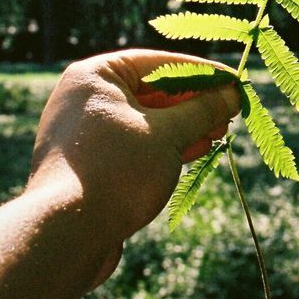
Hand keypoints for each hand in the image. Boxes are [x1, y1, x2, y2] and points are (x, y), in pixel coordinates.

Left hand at [26, 49, 240, 273]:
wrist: (66, 235)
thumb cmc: (116, 171)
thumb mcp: (168, 135)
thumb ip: (202, 110)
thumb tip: (231, 95)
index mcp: (95, 76)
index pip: (157, 63)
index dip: (200, 72)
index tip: (232, 81)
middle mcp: (85, 98)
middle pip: (151, 91)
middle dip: (193, 103)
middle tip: (229, 110)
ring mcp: (84, 133)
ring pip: (144, 121)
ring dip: (183, 127)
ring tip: (219, 132)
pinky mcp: (90, 164)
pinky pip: (133, 145)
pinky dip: (164, 146)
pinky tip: (195, 151)